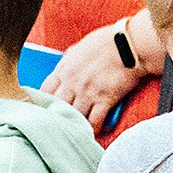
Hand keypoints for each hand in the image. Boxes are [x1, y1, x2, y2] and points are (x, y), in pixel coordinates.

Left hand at [42, 16, 157, 130]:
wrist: (129, 43)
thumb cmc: (106, 42)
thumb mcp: (78, 49)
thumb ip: (68, 64)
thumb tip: (62, 75)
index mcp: (64, 68)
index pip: (44, 91)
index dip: (42, 103)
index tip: (45, 109)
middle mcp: (72, 81)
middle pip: (57, 107)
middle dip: (58, 116)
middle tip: (60, 124)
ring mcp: (88, 91)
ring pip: (75, 116)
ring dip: (76, 124)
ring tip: (76, 129)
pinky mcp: (105, 99)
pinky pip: (94, 121)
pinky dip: (93, 128)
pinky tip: (94, 131)